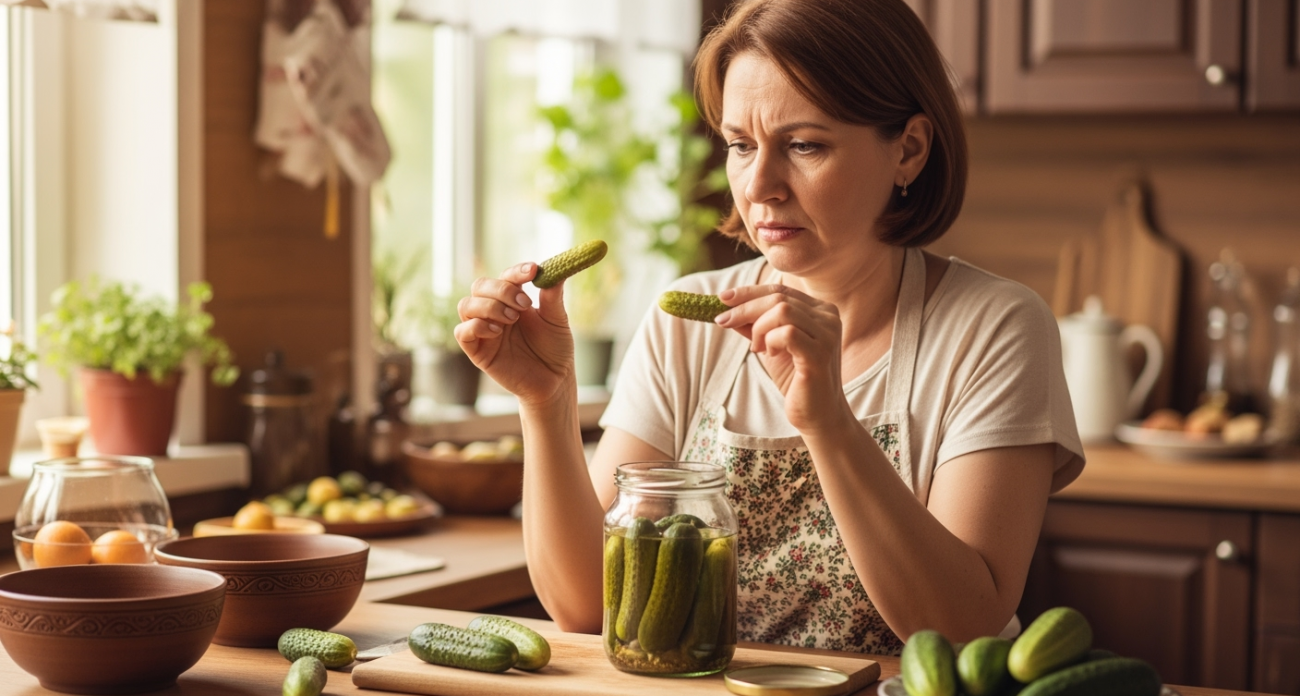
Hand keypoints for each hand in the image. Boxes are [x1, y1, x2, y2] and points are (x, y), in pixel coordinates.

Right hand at [454, 262, 574, 404]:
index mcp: (512, 299)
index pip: (505, 277)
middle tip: (524, 304)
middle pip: (480, 286)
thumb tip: (554, 270)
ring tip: (512, 319)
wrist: (554, 380)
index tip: (533, 271)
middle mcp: (494, 311)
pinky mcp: (477, 351)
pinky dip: (476, 326)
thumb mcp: (557, 320)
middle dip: (501, 289)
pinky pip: (462, 332)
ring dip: (489, 306)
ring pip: (466, 305)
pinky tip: (497, 332)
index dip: (516, 272)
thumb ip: (552, 296)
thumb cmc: (555, 349)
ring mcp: (484, 330)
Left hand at [714, 284, 847, 430]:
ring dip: (759, 328)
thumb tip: (727, 308)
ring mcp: (827, 334)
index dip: (749, 292)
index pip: (780, 290)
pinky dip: (770, 341)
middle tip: (724, 322)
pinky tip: (770, 354)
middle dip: (745, 308)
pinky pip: (788, 333)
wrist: (817, 414)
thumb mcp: (771, 346)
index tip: (723, 298)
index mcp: (820, 310)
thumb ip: (754, 326)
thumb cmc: (796, 380)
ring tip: (757, 348)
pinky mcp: (820, 353)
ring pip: (782, 311)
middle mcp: (828, 317)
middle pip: (778, 297)